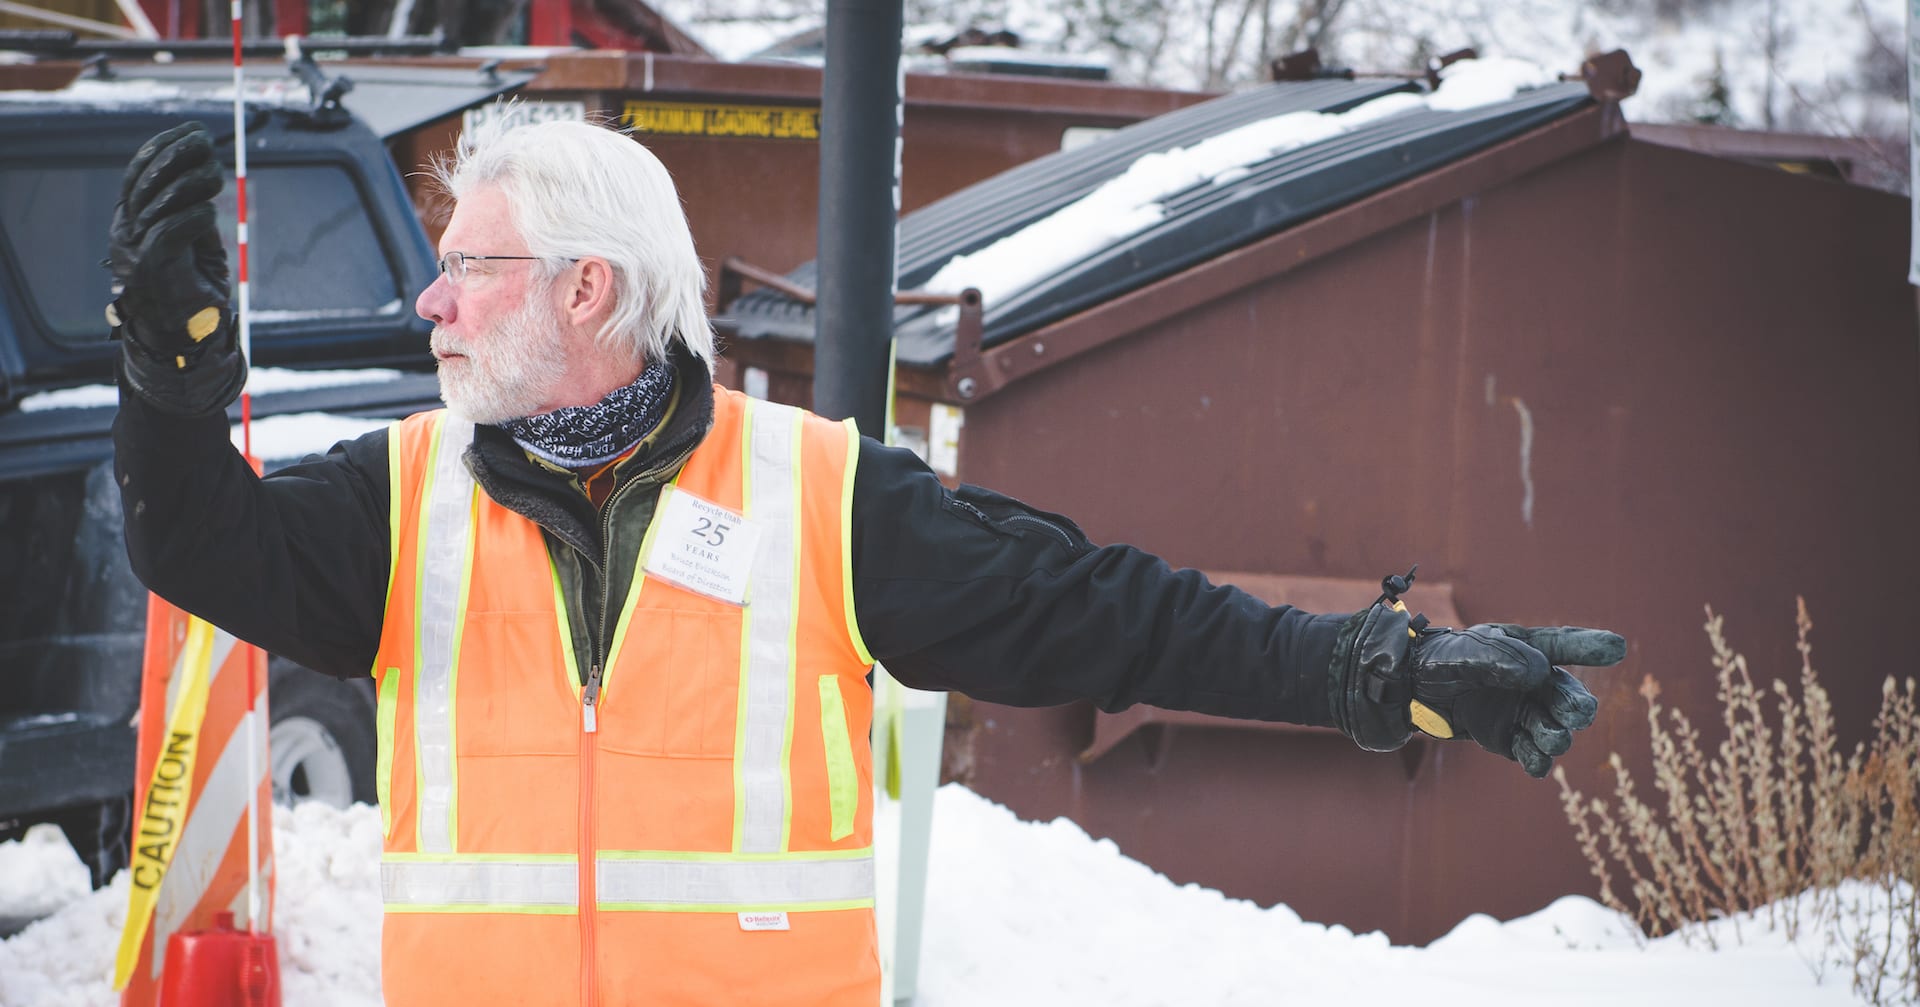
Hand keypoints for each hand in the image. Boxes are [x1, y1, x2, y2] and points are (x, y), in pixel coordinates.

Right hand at [108, 122, 230, 361]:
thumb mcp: (197, 244)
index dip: (163, 147)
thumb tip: (206, 177)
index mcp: (130, 221)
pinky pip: (169, 232)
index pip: (139, 173)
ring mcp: (133, 251)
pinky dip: (192, 218)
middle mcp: (125, 232)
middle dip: (176, 153)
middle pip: (146, 180)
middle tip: (206, 140)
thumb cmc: (194, 291)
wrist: (184, 338)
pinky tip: (210, 212)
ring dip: (189, 182)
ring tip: (215, 174)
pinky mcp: (150, 269)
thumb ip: (195, 213)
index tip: (192, 130)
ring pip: (157, 202)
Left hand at [1329, 598, 1623, 777]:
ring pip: (1556, 729)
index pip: (1562, 646)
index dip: (1589, 647)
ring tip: (1547, 739)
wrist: (1405, 690)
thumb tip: (1538, 672)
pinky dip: (1536, 760)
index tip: (1617, 647)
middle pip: (1568, 696)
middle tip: (1575, 714)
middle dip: (1576, 706)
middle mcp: (1530, 681)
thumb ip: (1497, 660)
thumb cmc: (1434, 660)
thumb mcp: (1461, 654)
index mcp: (1522, 648)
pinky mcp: (1507, 738)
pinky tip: (1535, 762)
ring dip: (1557, 736)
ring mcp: (1521, 711)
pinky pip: (1532, 753)